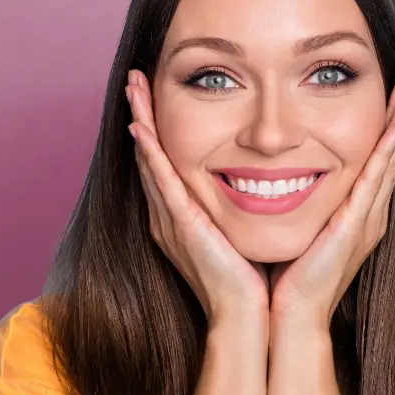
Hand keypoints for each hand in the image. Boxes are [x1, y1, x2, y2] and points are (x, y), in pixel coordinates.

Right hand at [125, 69, 269, 334]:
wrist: (246, 315)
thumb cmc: (250, 278)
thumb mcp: (241, 232)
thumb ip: (238, 207)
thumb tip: (262, 182)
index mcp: (183, 216)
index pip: (166, 162)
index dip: (158, 128)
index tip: (158, 94)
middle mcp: (169, 214)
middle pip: (151, 154)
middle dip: (142, 115)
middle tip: (135, 79)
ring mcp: (170, 219)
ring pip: (150, 160)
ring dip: (140, 121)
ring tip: (133, 86)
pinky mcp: (180, 225)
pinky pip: (161, 182)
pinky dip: (149, 153)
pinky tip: (140, 126)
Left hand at [268, 69, 394, 330]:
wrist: (289, 314)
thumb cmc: (287, 278)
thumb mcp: (298, 230)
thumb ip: (299, 205)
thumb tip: (278, 181)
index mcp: (355, 215)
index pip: (374, 163)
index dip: (384, 129)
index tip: (389, 97)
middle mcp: (368, 214)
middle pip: (389, 155)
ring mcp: (366, 218)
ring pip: (388, 159)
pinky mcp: (356, 224)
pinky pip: (376, 177)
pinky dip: (388, 148)